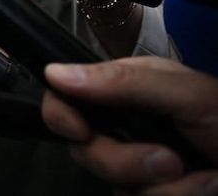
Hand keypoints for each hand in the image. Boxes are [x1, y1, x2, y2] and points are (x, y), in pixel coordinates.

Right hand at [42, 57, 217, 192]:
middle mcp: (126, 131)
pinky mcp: (155, 195)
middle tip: (168, 161)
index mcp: (126, 95)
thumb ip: (124, 83)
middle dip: (124, 161)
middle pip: (84, 152)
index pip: (66, 100)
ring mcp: (140, 171)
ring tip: (199, 178)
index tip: (77, 130)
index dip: (62, 115)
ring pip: (115, 186)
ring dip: (162, 189)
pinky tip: (200, 188)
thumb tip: (56, 73)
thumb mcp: (187, 95)